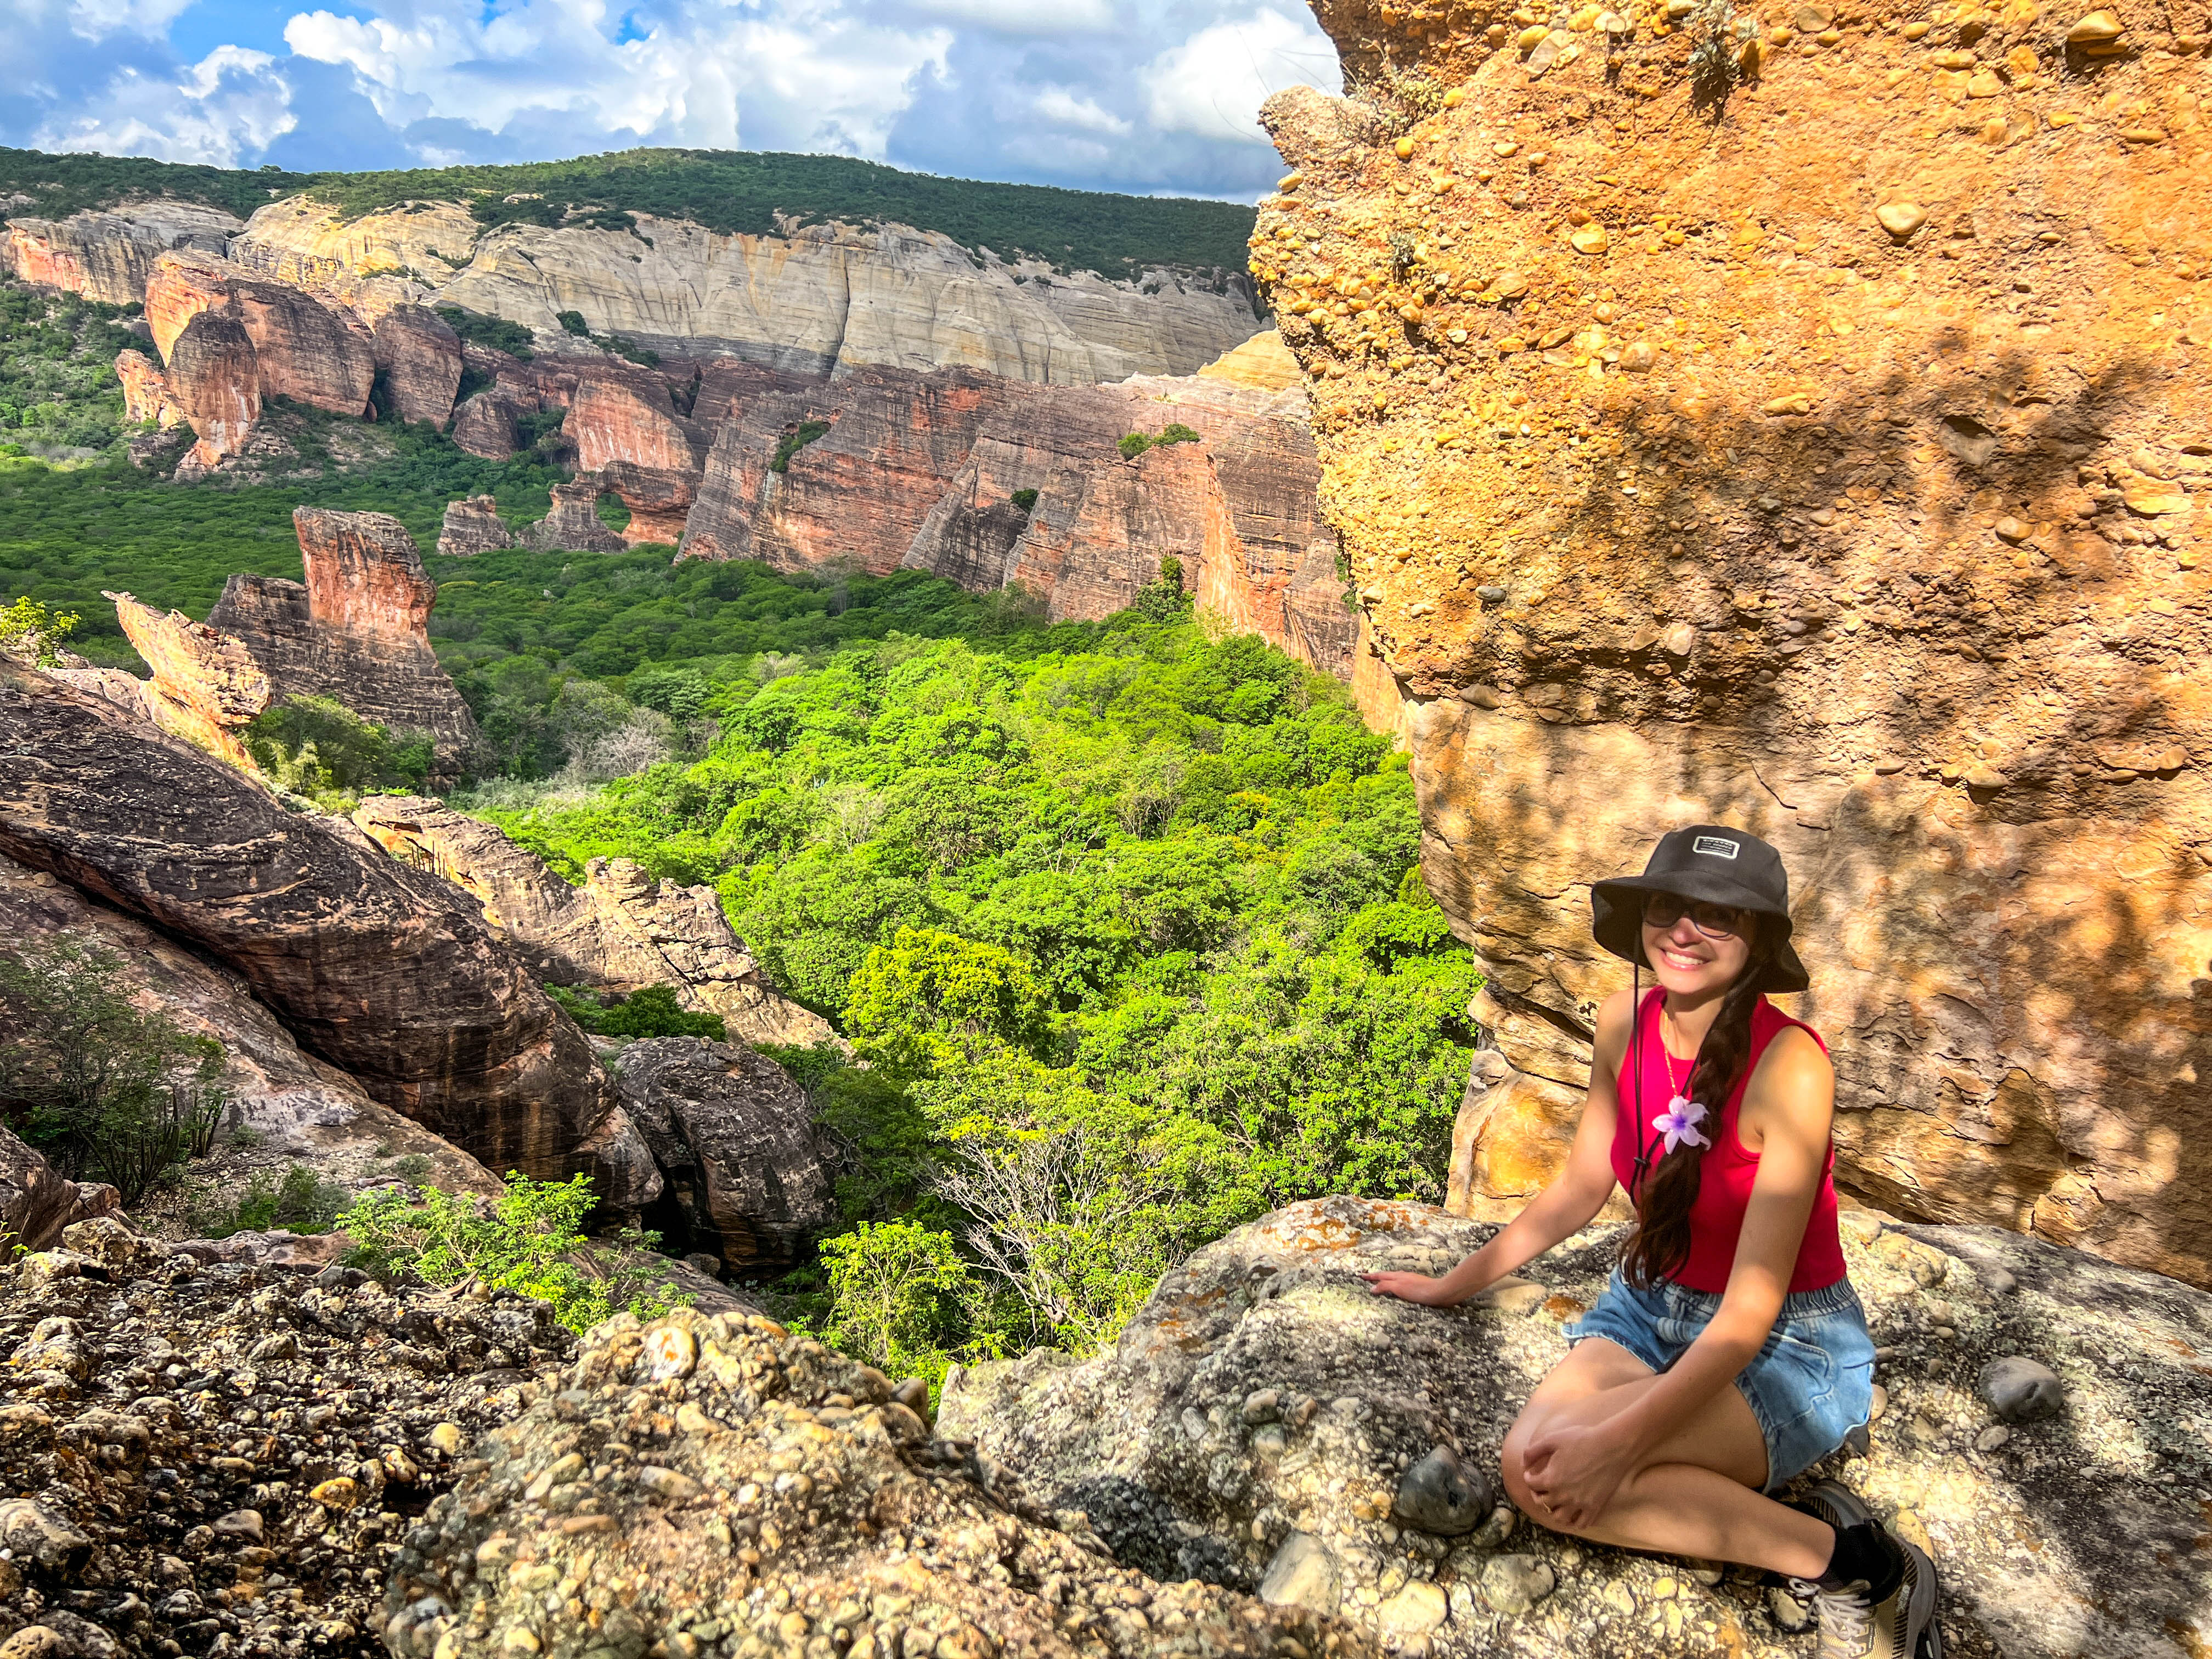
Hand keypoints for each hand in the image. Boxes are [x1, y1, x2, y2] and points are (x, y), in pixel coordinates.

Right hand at [1360, 1271, 1459, 1305]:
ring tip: (1380, 1282)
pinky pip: (1401, 1284)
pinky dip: (1394, 1285)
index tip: (1361, 1275)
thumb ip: (1385, 1287)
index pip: (1380, 1275)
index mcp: (1397, 1276)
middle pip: (1387, 1275)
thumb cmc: (1419, 1291)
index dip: (1371, 1276)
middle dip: (1376, 1277)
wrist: (1439, 1292)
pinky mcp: (1417, 1287)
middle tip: (1367, 1278)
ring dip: (1385, 1280)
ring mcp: (1411, 1280)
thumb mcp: (1399, 1288)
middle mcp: (1403, 1276)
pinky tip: (1398, 1289)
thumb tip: (1372, 1288)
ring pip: (1394, 1279)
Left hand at [1518, 1421, 1635, 1532]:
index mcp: (1550, 1479)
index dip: (1529, 1478)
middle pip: (1542, 1503)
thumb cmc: (1582, 1439)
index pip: (1531, 1484)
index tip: (1531, 1474)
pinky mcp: (1594, 1508)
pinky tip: (1573, 1513)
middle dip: (1538, 1495)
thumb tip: (1523, 1463)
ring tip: (1555, 1503)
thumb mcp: (1552, 1439)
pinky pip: (1581, 1524)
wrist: (1612, 1447)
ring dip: (1553, 1511)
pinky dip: (1574, 1521)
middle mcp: (1563, 1495)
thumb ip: (1533, 1451)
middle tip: (1540, 1488)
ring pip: (1559, 1518)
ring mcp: (1579, 1504)